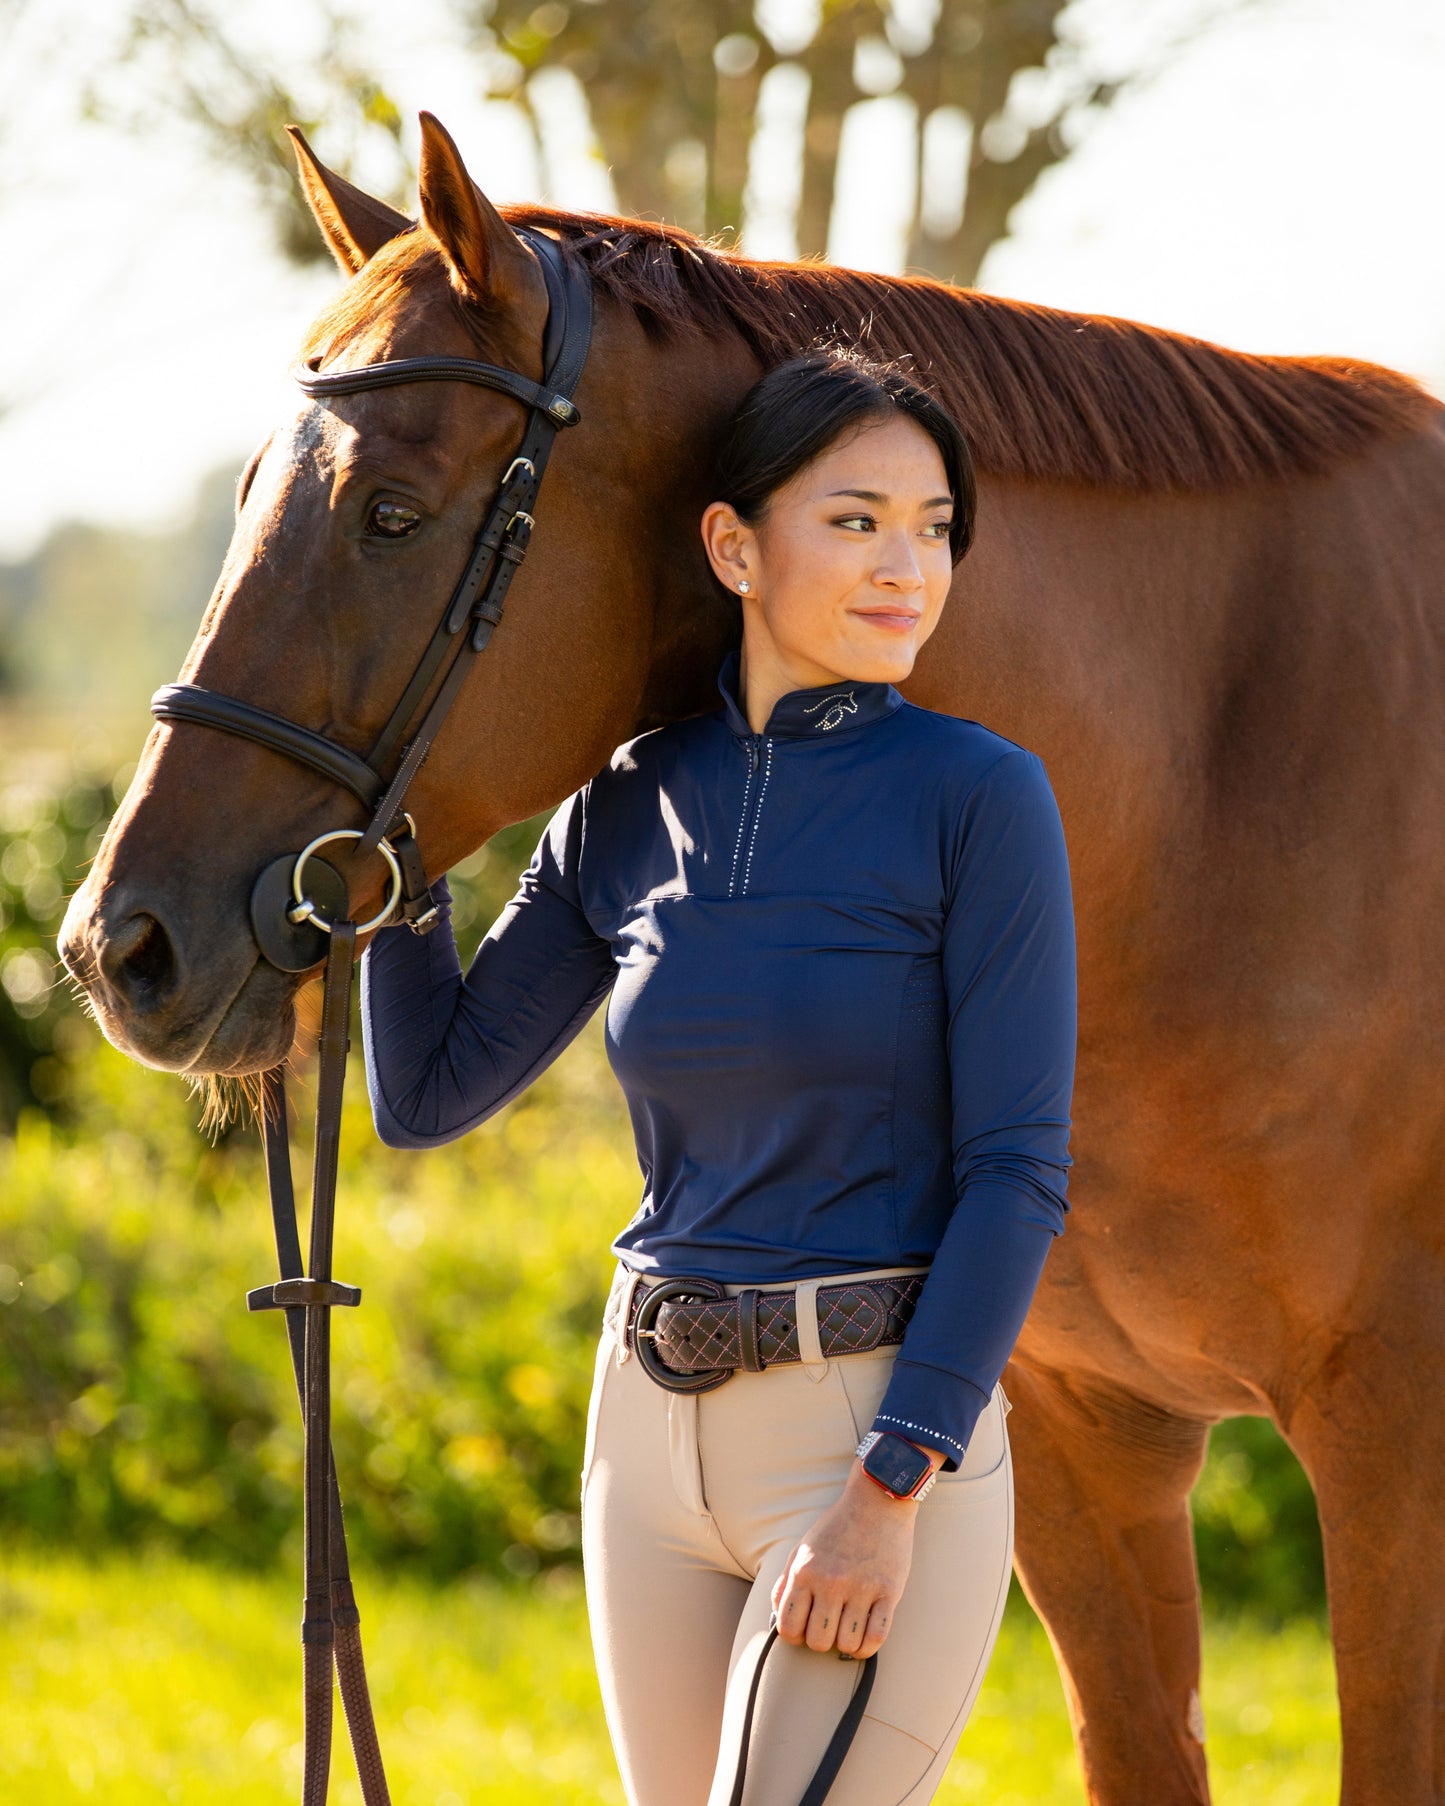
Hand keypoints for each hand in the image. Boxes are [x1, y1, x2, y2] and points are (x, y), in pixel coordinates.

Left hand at [770, 1447, 943, 1659]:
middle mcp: (831, 1582)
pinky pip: (877, 1637)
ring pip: (847, 1645)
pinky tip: (864, 1636)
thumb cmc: (837, 1526)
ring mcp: (861, 1588)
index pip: (789, 1627)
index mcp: (805, 1571)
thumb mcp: (803, 1548)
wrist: (877, 1500)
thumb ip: (786, 1582)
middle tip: (828, 1627)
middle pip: (818, 1642)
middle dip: (821, 1641)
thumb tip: (778, 1617)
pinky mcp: (889, 1591)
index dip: (794, 1636)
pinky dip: (869, 1647)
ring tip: (847, 1629)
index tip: (804, 1629)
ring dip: (846, 1644)